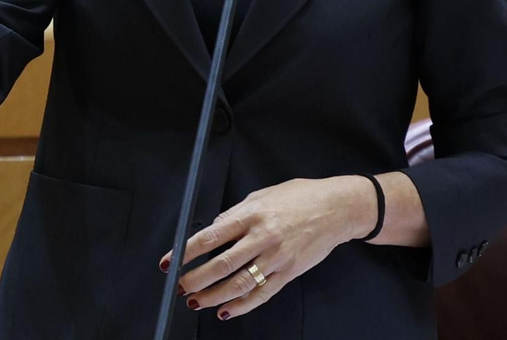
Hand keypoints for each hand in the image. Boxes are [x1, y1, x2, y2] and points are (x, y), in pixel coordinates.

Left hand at [159, 176, 372, 320]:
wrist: (337, 208)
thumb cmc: (301, 197)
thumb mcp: (264, 194)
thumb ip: (237, 213)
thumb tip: (214, 227)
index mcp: (252, 214)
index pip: (211, 236)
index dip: (186, 251)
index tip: (170, 261)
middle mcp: (263, 237)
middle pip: (221, 264)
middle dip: (195, 278)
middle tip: (179, 285)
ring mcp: (276, 258)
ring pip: (239, 284)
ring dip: (213, 296)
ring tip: (195, 301)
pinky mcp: (288, 273)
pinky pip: (261, 294)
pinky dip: (242, 306)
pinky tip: (226, 310)